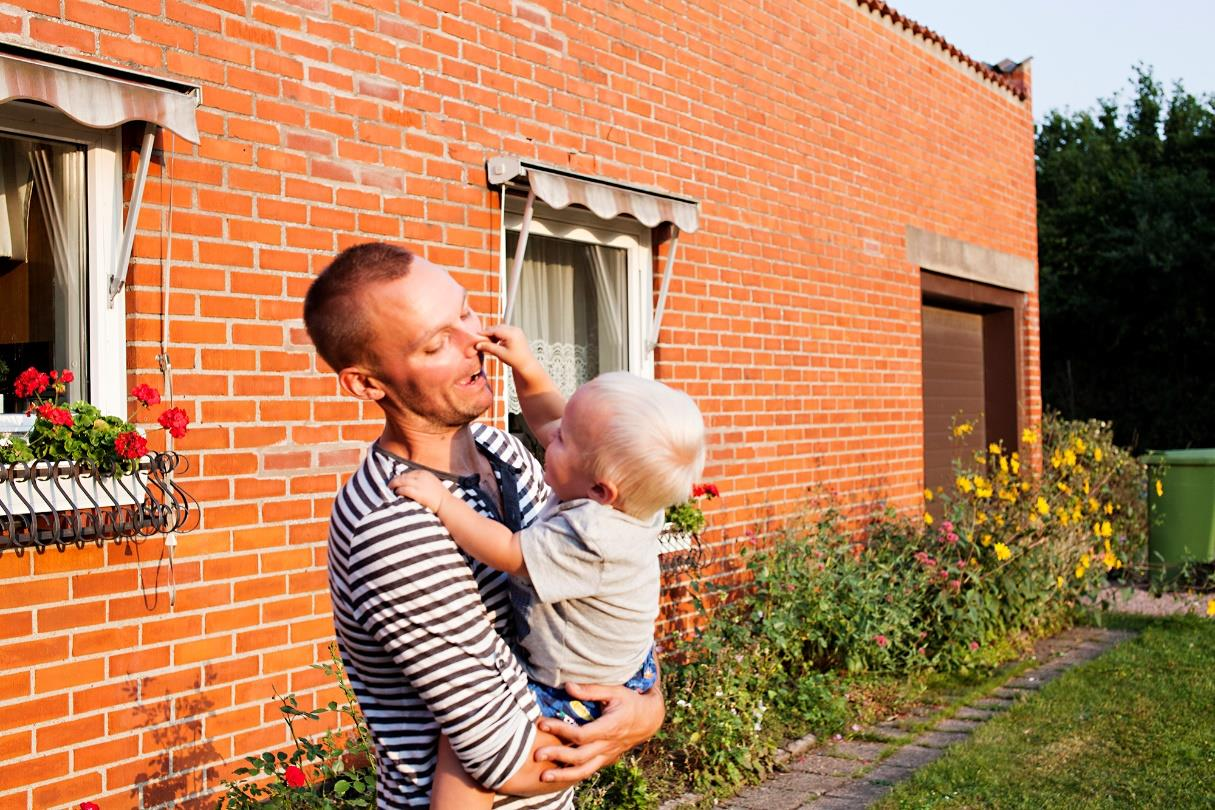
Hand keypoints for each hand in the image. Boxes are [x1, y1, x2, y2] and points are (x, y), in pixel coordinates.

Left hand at [389, 469, 448, 513]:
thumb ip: (422, 481)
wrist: (446, 504)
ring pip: (401, 482)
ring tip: (391, 490)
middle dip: (395, 481)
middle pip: (402, 476)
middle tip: (389, 486)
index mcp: (424, 473)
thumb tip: (410, 483)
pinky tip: (397, 494)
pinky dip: (398, 491)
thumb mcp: (431, 483)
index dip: (401, 478)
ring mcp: (419, 484)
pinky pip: (403, 490)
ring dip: (394, 486)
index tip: (397, 482)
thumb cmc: (439, 496)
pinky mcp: (418, 493)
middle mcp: (421, 476)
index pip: (408, 473)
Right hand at [476, 324, 538, 374]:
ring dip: (493, 334)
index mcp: (511, 333)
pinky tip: (494, 341)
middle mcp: (514, 329)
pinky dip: (499, 334)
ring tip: (487, 342)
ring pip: (500, 328)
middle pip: (497, 328)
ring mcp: (516, 330)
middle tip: (480, 339)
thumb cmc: (515, 360)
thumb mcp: (500, 354)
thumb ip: (489, 347)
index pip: (494, 330)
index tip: (476, 336)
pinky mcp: (517, 332)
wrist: (527, 364)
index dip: (484, 333)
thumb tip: (477, 345)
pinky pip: (505, 330)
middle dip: (488, 333)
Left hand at [532, 681, 664, 783]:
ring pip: (584, 771)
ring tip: (543, 777)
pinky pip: (588, 771)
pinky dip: (572, 776)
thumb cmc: (630, 701)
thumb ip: (590, 690)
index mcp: (610, 727)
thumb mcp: (614, 691)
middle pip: (580, 756)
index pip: (581, 734)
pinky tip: (556, 776)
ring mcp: (607, 755)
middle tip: (536, 755)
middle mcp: (608, 745)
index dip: (561, 730)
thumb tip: (567, 686)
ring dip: (563, 775)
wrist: (649, 719)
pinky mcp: (606, 760)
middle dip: (557, 756)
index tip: (542, 723)